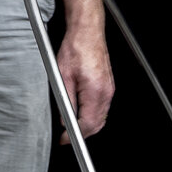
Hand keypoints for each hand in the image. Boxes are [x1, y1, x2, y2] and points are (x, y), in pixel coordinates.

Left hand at [56, 27, 112, 144]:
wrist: (87, 32)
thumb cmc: (76, 48)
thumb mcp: (62, 76)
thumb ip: (64, 100)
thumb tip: (63, 119)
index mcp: (95, 91)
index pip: (87, 124)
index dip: (74, 136)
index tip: (65, 139)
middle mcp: (106, 92)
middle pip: (97, 125)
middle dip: (82, 134)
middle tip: (66, 136)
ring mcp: (109, 89)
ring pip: (101, 118)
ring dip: (87, 125)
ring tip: (71, 126)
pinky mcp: (108, 86)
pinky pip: (103, 108)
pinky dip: (93, 115)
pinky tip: (81, 113)